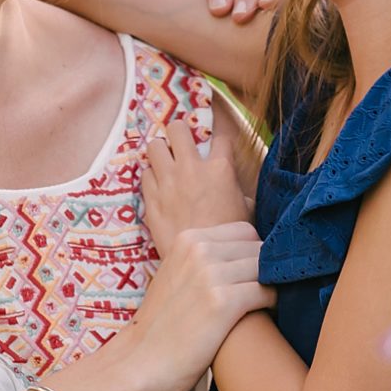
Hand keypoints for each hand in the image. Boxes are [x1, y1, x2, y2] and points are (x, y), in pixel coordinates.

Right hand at [124, 220, 272, 390]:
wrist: (139, 363)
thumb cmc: (162, 326)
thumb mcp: (176, 276)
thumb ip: (203, 261)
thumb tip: (243, 256)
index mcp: (188, 239)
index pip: (244, 231)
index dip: (255, 253)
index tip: (255, 275)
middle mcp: (199, 249)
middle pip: (258, 247)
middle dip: (268, 268)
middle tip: (267, 291)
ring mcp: (210, 274)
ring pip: (266, 268)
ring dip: (273, 286)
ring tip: (268, 306)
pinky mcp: (222, 302)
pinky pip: (267, 292)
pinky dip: (274, 304)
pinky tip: (267, 316)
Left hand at [141, 104, 249, 248]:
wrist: (203, 263)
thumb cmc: (229, 239)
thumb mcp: (246, 211)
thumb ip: (237, 191)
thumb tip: (236, 188)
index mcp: (220, 169)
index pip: (221, 136)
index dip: (219, 137)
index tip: (216, 144)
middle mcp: (191, 168)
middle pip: (177, 128)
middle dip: (179, 132)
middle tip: (181, 143)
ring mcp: (168, 182)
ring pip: (154, 146)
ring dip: (161, 151)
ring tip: (166, 160)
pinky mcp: (151, 198)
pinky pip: (145, 173)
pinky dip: (151, 176)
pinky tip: (158, 184)